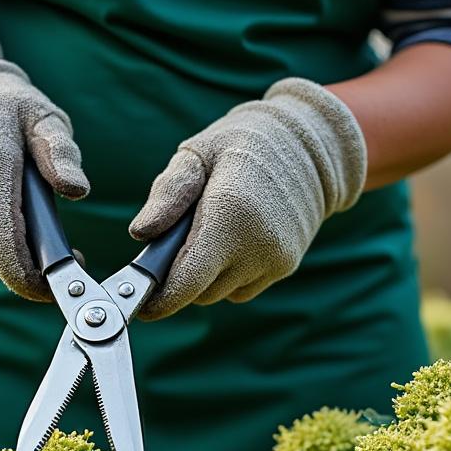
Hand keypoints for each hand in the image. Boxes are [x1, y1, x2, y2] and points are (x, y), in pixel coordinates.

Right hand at [0, 21, 88, 300]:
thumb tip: (77, 190)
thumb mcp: (42, 116)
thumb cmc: (4, 105)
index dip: (37, 281)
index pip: (7, 252)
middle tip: (66, 253)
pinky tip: (6, 224)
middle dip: (33, 267)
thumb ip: (61, 152)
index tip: (68, 278)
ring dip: (11, 257)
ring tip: (36, 233)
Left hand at [128, 78, 365, 319]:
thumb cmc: (244, 144)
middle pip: (198, 292)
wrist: (310, 148)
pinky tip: (232, 241)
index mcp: (230, 214)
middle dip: (179, 277)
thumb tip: (139, 234)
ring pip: (219, 293)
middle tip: (170, 245)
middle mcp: (257, 244)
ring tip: (207, 234)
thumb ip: (168, 193)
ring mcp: (275, 259)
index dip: (160, 300)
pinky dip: (228, 275)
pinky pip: (241, 288)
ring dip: (204, 277)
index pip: (188, 281)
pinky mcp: (285, 266)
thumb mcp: (198, 153)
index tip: (140, 305)